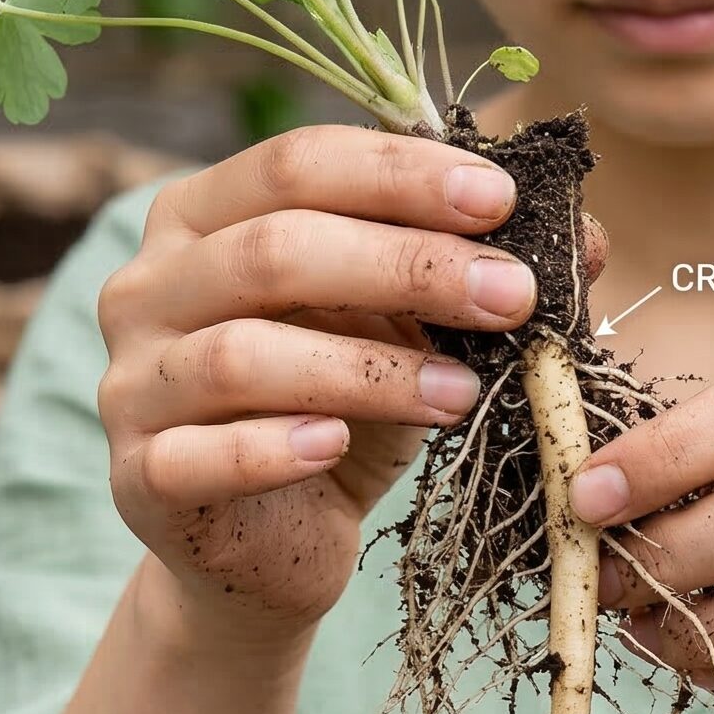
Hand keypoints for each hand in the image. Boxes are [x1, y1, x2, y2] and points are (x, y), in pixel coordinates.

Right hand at [95, 123, 604, 644]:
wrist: (272, 549)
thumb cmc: (342, 411)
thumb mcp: (412, 332)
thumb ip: (475, 273)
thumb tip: (583, 237)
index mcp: (201, 217)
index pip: (294, 164)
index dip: (400, 174)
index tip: (500, 202)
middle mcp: (147, 288)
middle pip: (272, 250)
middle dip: (407, 266)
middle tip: (512, 297)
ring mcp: (131, 384)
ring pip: (242, 355)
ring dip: (369, 367)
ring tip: (463, 391)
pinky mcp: (139, 479)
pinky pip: (202, 455)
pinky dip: (276, 447)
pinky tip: (339, 447)